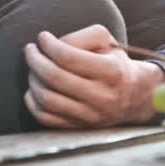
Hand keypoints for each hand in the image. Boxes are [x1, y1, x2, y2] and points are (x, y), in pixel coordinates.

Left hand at [22, 25, 162, 128]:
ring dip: (33, 80)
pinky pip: (45, 118)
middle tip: (30, 50)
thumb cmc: (114, 62)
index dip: (49, 45)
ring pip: (47, 99)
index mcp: (111, 71)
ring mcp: (90, 116)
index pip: (68, 57)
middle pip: (54, 77)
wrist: (134, 94)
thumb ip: (79, 37)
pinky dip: (33, 101)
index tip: (42, 37)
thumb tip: (49, 46)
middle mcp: (102, 96)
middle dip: (35, 60)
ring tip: (34, 68)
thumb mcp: (105, 41)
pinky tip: (35, 88)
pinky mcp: (79, 128)